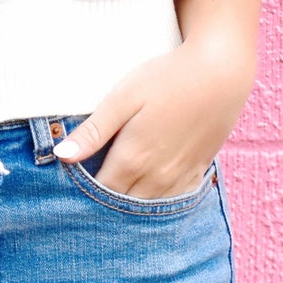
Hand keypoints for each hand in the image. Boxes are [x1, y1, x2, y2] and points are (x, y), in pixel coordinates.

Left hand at [52, 33, 254, 198]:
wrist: (221, 72)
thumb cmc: (168, 78)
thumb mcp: (124, 97)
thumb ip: (93, 130)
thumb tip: (61, 155)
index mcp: (132, 159)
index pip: (98, 193)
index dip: (82, 192)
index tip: (71, 184)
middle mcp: (156, 178)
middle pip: (121, 206)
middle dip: (103, 203)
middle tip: (89, 191)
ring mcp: (179, 179)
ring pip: (147, 210)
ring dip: (130, 206)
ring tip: (116, 192)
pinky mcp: (197, 173)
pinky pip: (172, 203)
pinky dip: (157, 203)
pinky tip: (147, 191)